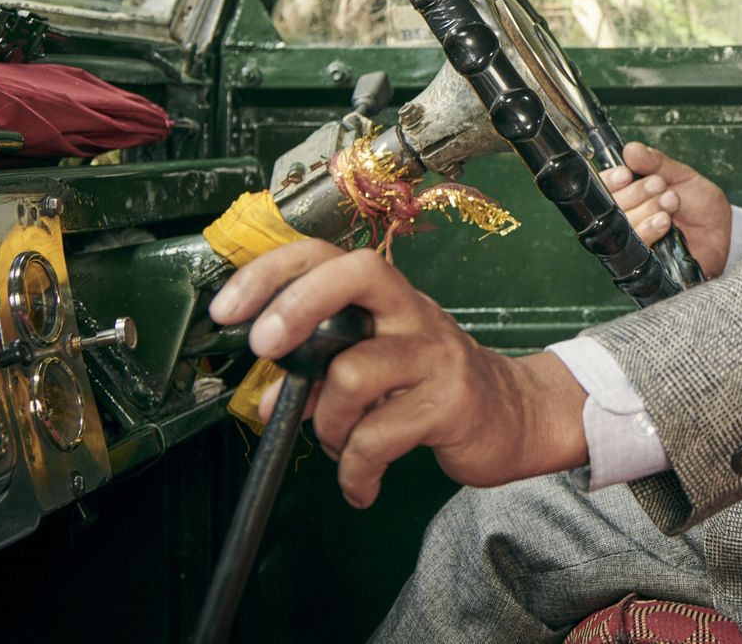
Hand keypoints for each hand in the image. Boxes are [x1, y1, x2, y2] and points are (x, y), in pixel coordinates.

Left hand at [208, 242, 586, 507]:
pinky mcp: (450, 402)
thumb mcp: (375, 370)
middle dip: (297, 306)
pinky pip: (377, 438)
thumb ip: (319, 377)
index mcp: (387, 299)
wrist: (513, 416)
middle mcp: (412, 313)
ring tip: (337, 446)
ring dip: (326, 424)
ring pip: (353, 373)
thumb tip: (269, 399)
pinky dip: (355, 471)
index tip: (228, 311)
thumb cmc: (433, 387)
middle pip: (356, 274)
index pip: (328, 257)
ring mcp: (435, 355)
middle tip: (264, 348)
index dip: (272, 273)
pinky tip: (361, 484)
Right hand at [600, 141, 731, 274]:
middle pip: (611, 208)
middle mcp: (627, 218)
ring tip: (670, 201)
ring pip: (622, 227)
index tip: (626, 174)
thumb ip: (656, 163)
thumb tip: (631, 149)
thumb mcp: (680, 175)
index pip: (603, 188)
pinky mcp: (645, 260)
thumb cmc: (700, 203)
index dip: (611, 181)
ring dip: (646, 209)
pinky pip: (636, 249)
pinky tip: (664, 221)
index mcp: (629, 195)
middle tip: (659, 185)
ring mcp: (635, 241)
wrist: (723, 232)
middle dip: (636, 192)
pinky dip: (649, 230)